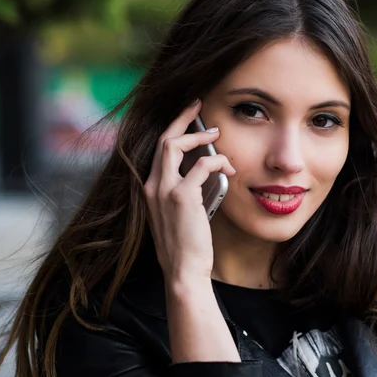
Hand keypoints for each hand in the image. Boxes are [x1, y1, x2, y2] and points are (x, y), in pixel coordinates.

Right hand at [143, 100, 235, 283]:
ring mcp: (164, 190)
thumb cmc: (184, 245)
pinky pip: (201, 165)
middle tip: (197, 106)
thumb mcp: (176, 214)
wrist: (183, 270)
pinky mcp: (182, 197)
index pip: (157, 150)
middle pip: (163, 139)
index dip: (172, 129)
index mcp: (149, 189)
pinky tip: (227, 166)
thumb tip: (203, 170)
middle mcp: (151, 186)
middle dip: (181, 118)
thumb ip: (182, 191)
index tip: (187, 117)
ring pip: (175, 145)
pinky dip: (217, 160)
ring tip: (216, 134)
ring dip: (199, 136)